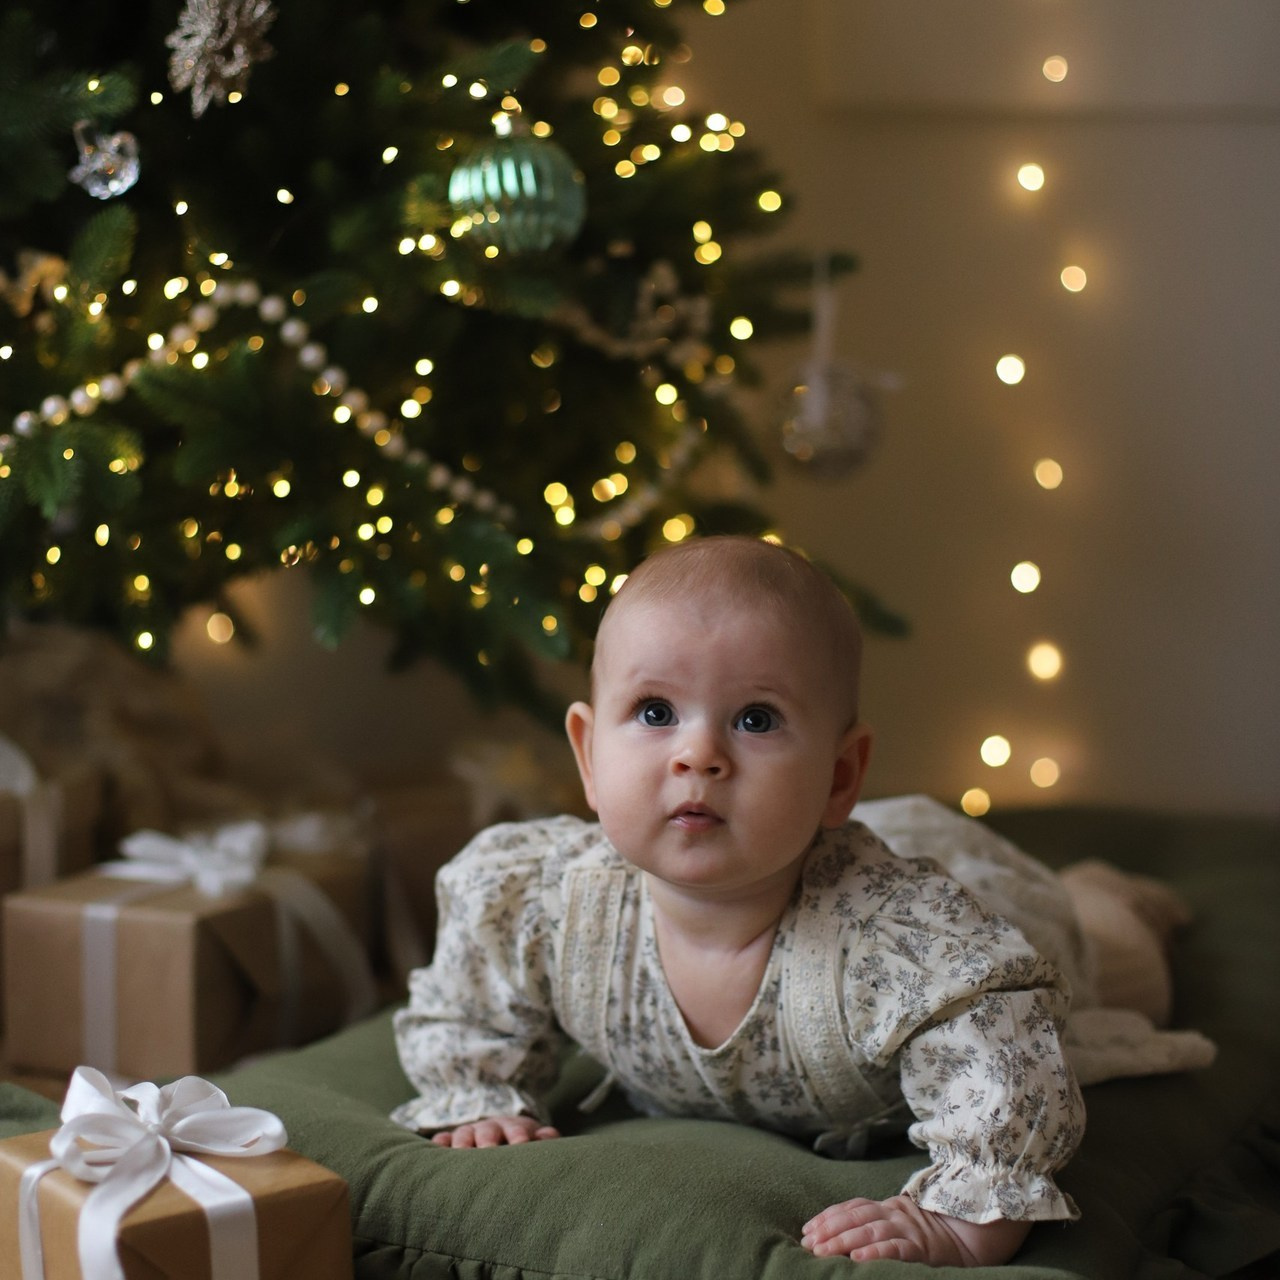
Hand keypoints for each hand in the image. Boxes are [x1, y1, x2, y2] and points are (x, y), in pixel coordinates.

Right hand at [430, 1114, 560, 1148]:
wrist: (499, 1132)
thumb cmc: (520, 1143)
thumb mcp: (535, 1138)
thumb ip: (545, 1138)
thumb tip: (550, 1136)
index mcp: (513, 1129)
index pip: (516, 1130)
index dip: (518, 1136)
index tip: (522, 1143)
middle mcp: (489, 1129)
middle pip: (488, 1131)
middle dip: (488, 1139)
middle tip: (488, 1149)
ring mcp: (469, 1134)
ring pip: (463, 1134)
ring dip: (462, 1143)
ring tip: (461, 1154)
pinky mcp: (451, 1141)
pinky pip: (442, 1140)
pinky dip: (439, 1144)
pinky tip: (436, 1148)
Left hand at [801, 1195, 1031, 1266]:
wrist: (972, 1235)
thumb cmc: (931, 1236)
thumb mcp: (901, 1225)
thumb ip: (876, 1224)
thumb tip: (838, 1237)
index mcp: (888, 1208)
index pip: (852, 1207)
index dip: (828, 1216)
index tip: (807, 1229)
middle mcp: (896, 1214)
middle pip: (856, 1217)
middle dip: (829, 1229)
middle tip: (808, 1243)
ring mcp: (910, 1230)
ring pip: (871, 1230)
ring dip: (844, 1240)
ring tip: (824, 1251)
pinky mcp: (924, 1249)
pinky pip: (897, 1250)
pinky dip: (876, 1252)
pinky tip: (859, 1259)